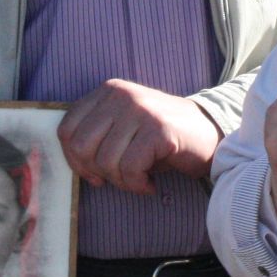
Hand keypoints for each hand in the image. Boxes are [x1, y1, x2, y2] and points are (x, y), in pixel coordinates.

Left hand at [58, 79, 221, 193]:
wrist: (209, 134)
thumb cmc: (161, 139)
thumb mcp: (123, 128)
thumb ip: (97, 136)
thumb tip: (75, 163)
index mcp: (107, 91)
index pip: (66, 130)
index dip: (74, 160)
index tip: (94, 174)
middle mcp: (121, 95)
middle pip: (81, 147)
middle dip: (98, 172)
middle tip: (121, 177)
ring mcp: (140, 109)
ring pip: (106, 161)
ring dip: (122, 181)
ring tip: (140, 178)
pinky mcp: (158, 128)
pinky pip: (130, 169)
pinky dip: (137, 185)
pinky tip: (150, 184)